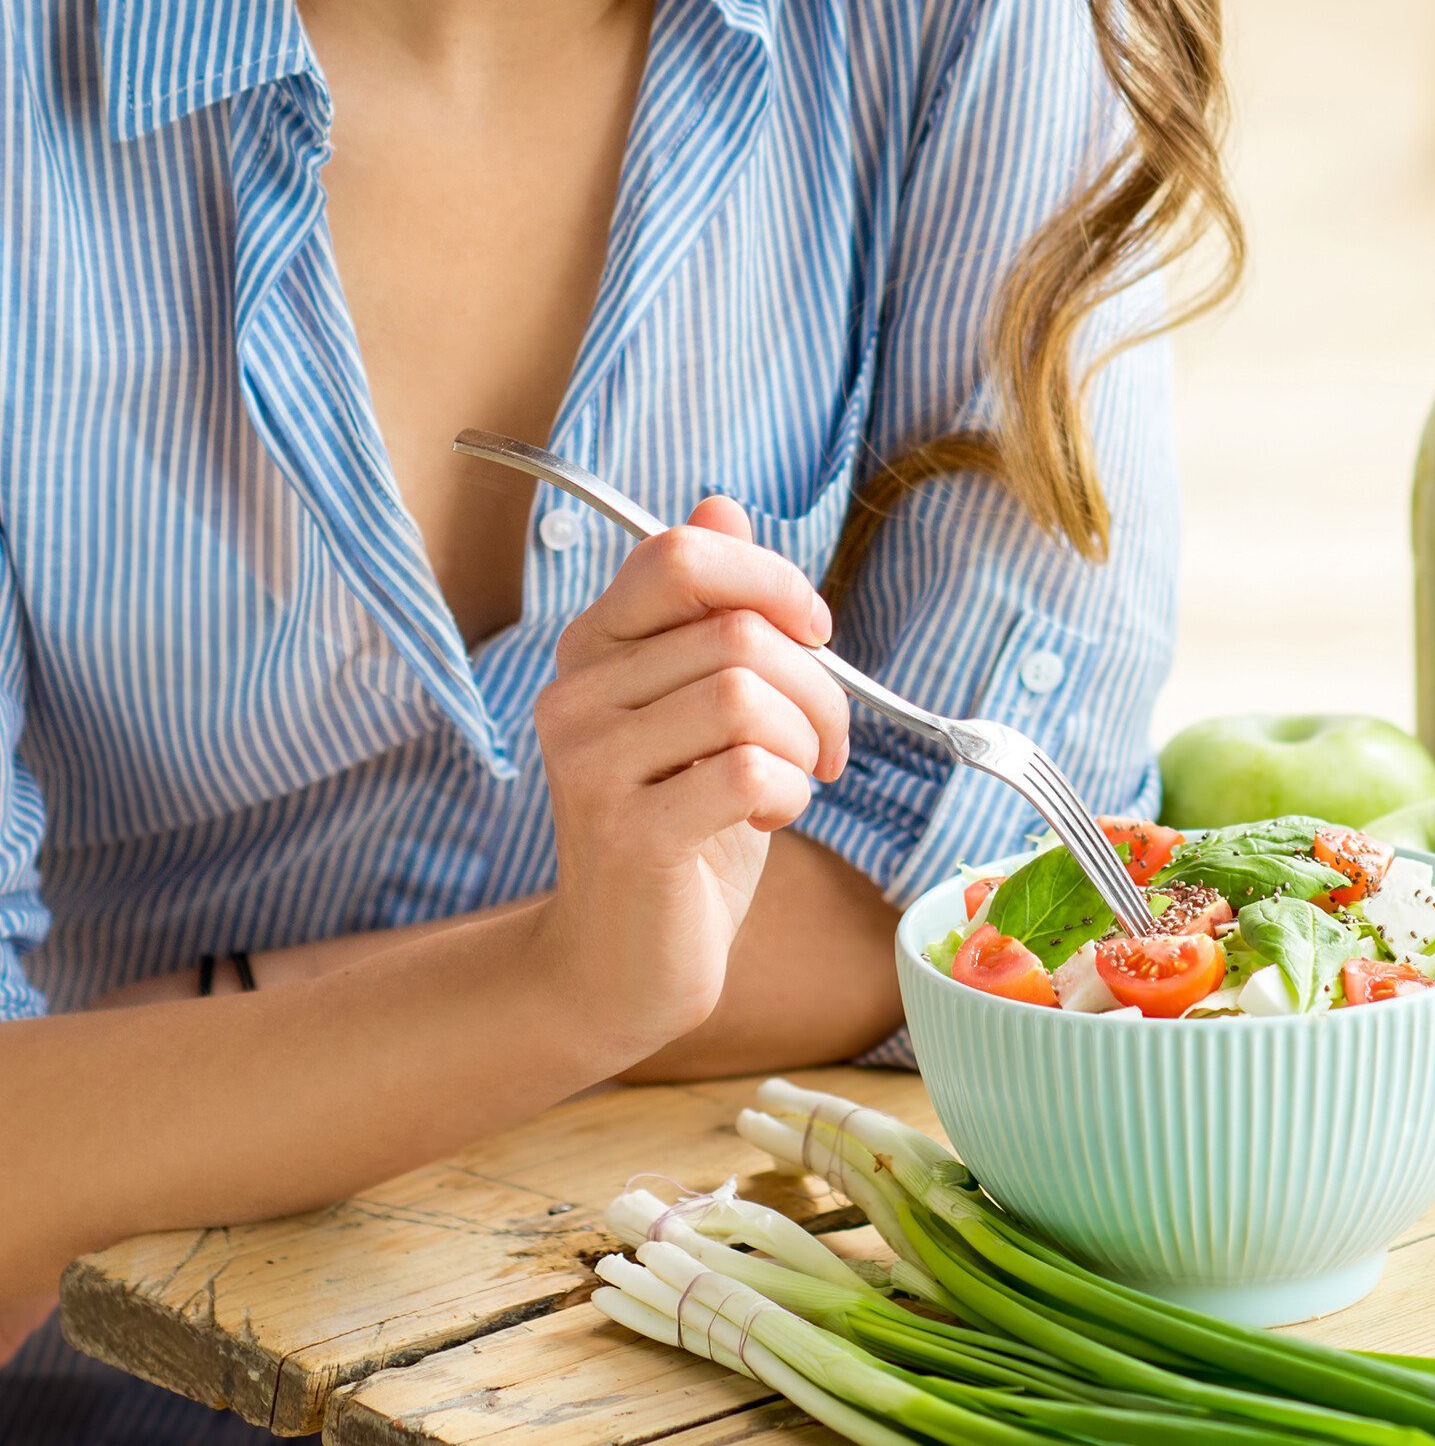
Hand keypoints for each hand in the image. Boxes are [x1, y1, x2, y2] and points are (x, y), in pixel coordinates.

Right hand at [526, 498, 850, 1061]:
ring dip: (806, 740)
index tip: (813, 633)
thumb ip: (710, 610)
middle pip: (737, 630)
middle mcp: (577, 694)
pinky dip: (788, 793)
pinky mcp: (626, 833)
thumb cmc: (681, 821)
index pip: (680, 555)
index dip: (770, 579)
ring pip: (746, 694)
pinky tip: (769, 818)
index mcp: (597, 646)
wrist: (623, 960)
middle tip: (825, 740)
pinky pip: (748, 771)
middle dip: (817, 684)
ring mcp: (592, 764)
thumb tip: (722, 507)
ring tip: (796, 779)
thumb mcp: (703, 704)